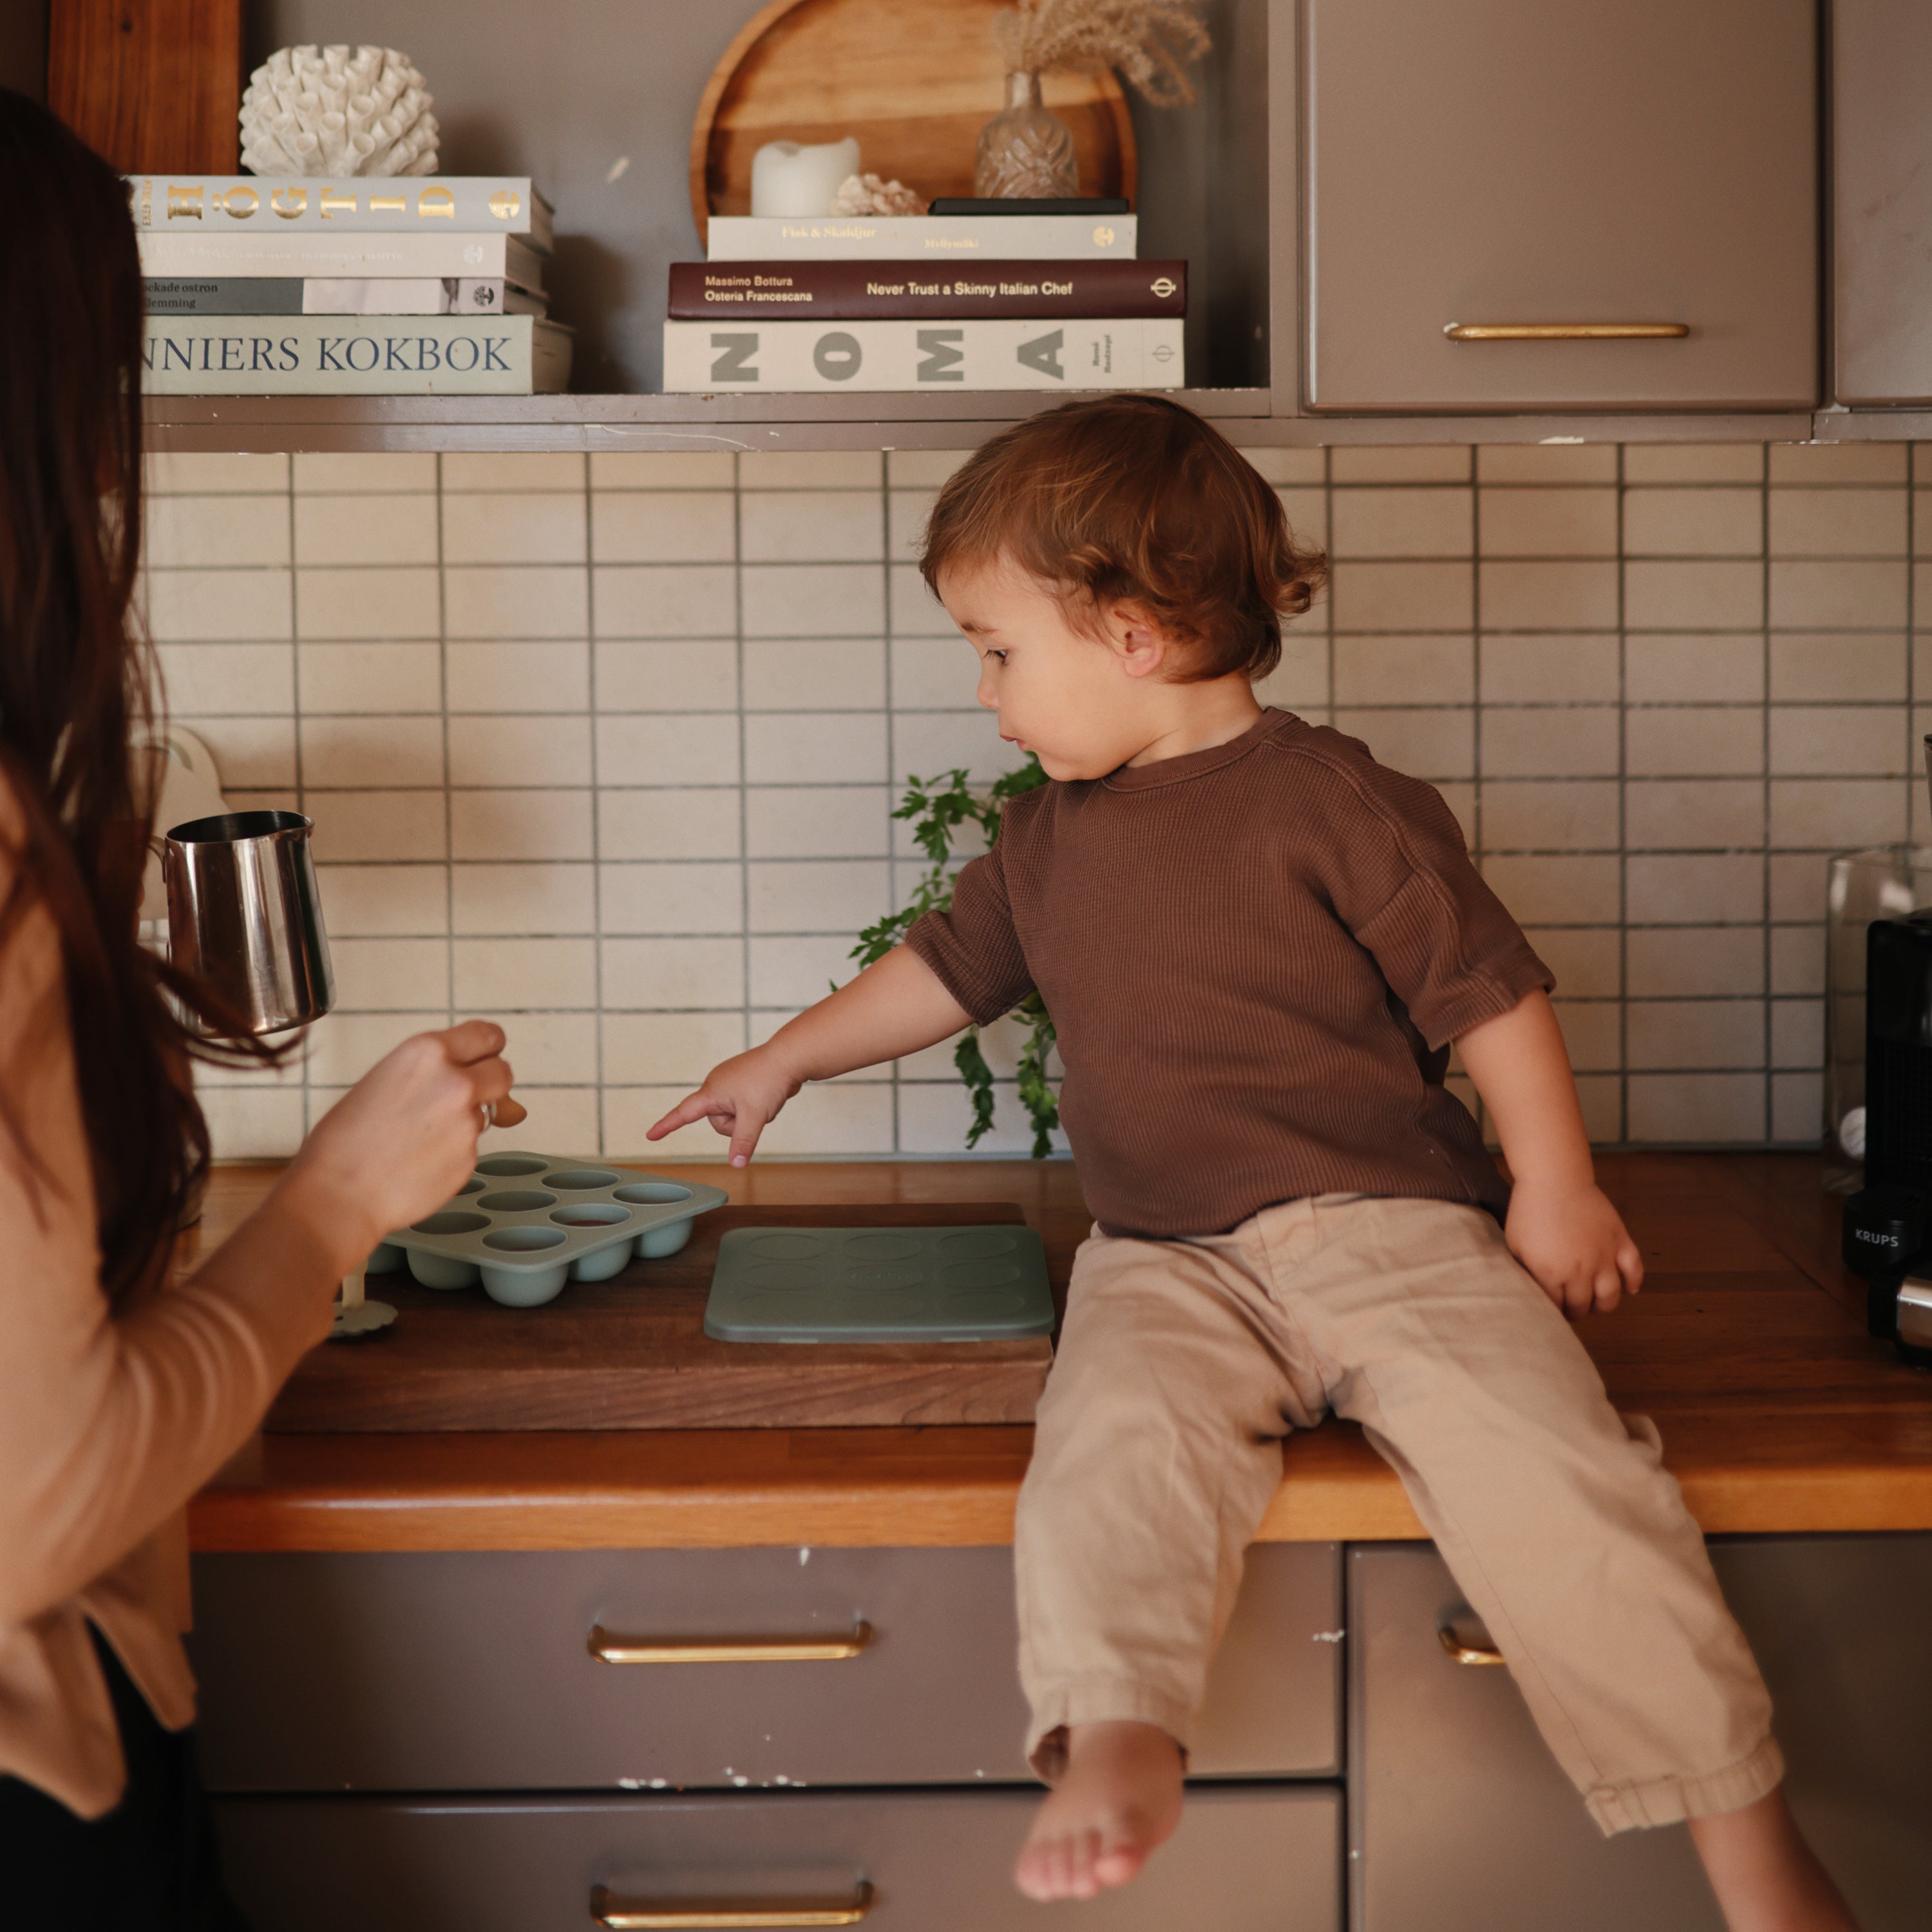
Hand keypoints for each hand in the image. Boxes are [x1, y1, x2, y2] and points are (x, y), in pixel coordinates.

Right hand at [276, 1020, 524, 1268]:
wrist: (337, 1195)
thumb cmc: (345, 1141)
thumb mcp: (383, 1080)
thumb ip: (433, 1073)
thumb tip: (477, 1081)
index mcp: (428, 1052)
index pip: (488, 1035)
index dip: (488, 1048)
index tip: (485, 1056)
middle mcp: (455, 1082)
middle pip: (503, 1072)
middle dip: (490, 1083)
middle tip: (464, 1096)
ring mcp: (467, 1122)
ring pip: (485, 1114)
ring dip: (465, 1122)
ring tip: (419, 1138)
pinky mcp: (470, 1158)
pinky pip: (472, 1148)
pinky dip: (454, 1153)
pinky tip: (420, 1161)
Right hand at [647, 1045, 800, 1166]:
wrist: (790, 1058)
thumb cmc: (769, 1080)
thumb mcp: (754, 1116)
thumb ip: (743, 1142)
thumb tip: (736, 1164)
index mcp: (711, 1091)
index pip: (683, 1114)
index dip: (666, 1126)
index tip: (650, 1136)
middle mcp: (716, 1085)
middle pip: (717, 1122)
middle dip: (736, 1124)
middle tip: (754, 1110)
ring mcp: (729, 1083)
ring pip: (733, 1116)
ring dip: (748, 1117)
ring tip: (762, 1100)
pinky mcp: (742, 1084)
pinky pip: (743, 1108)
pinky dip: (754, 1109)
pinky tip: (767, 1097)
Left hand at [1504, 1176, 1642, 1317]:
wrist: (1554, 1180)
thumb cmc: (1528, 1211)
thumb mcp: (1515, 1245)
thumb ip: (1526, 1272)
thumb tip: (1531, 1290)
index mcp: (1550, 1274)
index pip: (1555, 1306)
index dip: (1552, 1311)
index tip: (1551, 1311)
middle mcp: (1580, 1271)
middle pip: (1583, 1305)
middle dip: (1576, 1312)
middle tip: (1572, 1309)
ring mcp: (1603, 1256)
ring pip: (1610, 1296)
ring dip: (1603, 1306)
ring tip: (1595, 1304)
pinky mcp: (1619, 1241)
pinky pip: (1634, 1269)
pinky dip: (1634, 1282)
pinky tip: (1629, 1289)